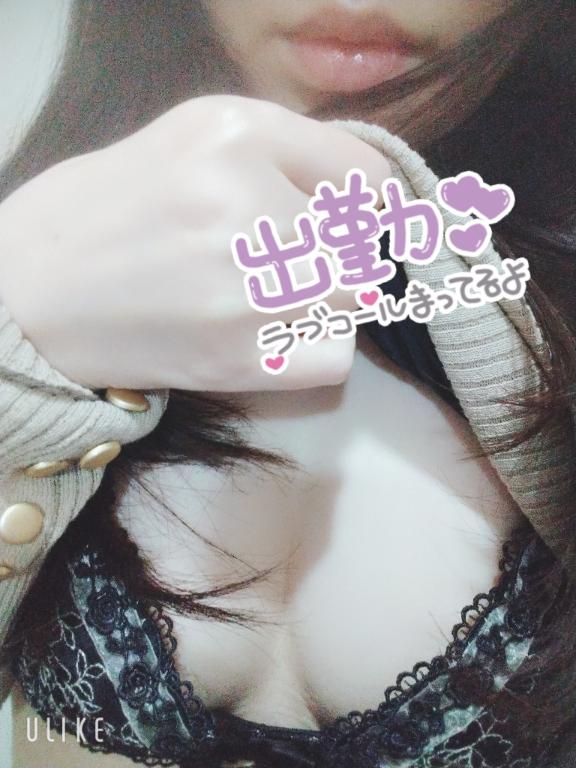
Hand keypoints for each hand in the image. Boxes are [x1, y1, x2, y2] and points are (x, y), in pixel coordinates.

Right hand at [0, 96, 389, 390]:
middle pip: (362, 245)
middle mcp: (250, 215)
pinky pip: (336, 356)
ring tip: (267, 293)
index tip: (329, 210)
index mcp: (237, 141)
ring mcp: (251, 297)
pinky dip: (318, 345)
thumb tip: (376, 193)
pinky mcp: (244, 363)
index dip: (356, 196)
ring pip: (356, 299)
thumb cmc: (118, 204)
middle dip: (334, 247)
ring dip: (326, 296)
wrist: (39, 295)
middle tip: (278, 253)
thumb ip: (294, 146)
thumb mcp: (201, 133)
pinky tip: (272, 332)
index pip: (366, 177)